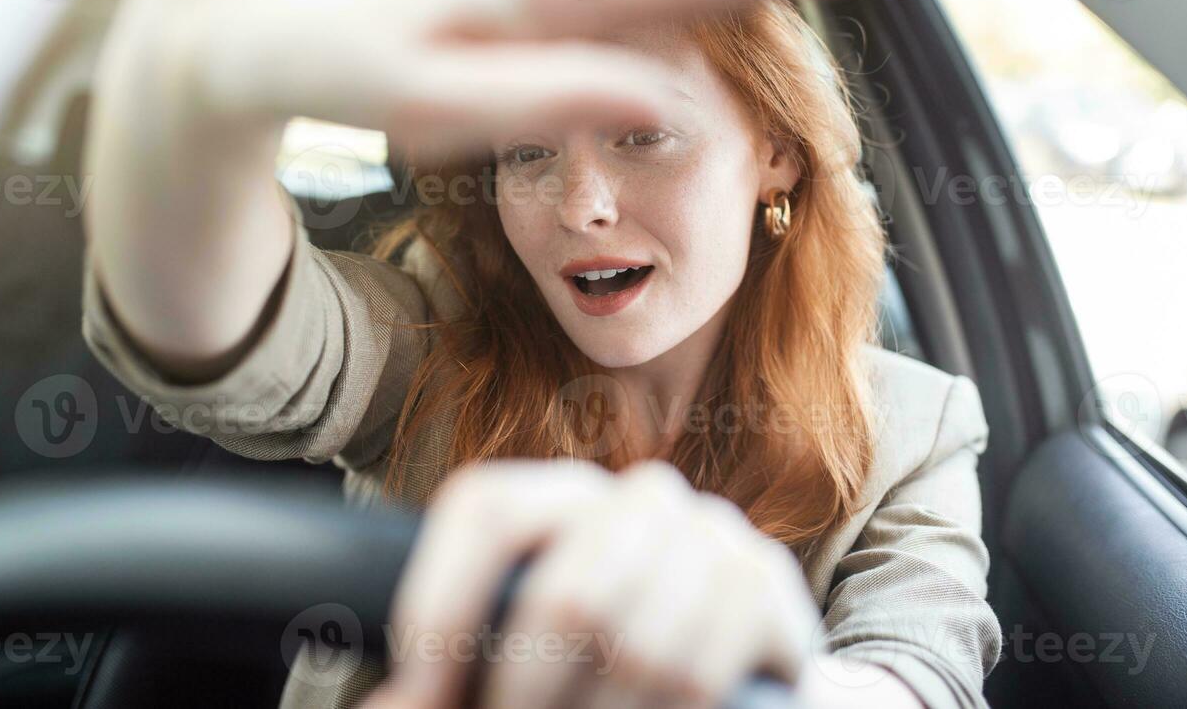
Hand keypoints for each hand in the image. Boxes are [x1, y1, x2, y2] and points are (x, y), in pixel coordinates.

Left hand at [366, 459, 820, 708]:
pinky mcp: (768, 586)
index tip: (418, 691)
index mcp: (561, 497)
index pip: (486, 506)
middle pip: (567, 595)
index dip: (441, 601)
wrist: (729, 676)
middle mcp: (640, 497)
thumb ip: (447, 681)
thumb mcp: (519, 663)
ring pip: (637, 648)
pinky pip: (699, 674)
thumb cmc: (596, 672)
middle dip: (526, 697)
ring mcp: (714, 533)